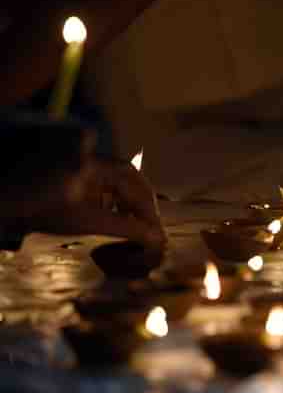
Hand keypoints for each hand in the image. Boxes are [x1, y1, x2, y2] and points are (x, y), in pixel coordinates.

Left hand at [25, 158, 166, 249]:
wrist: (10, 201)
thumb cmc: (41, 211)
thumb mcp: (88, 222)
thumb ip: (125, 227)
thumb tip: (156, 237)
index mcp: (95, 162)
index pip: (134, 182)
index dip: (148, 208)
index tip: (157, 230)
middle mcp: (93, 156)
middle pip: (131, 177)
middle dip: (143, 203)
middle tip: (152, 226)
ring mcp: (87, 161)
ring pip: (121, 180)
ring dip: (131, 202)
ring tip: (137, 225)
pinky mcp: (82, 171)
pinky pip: (108, 182)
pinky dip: (117, 200)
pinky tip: (118, 216)